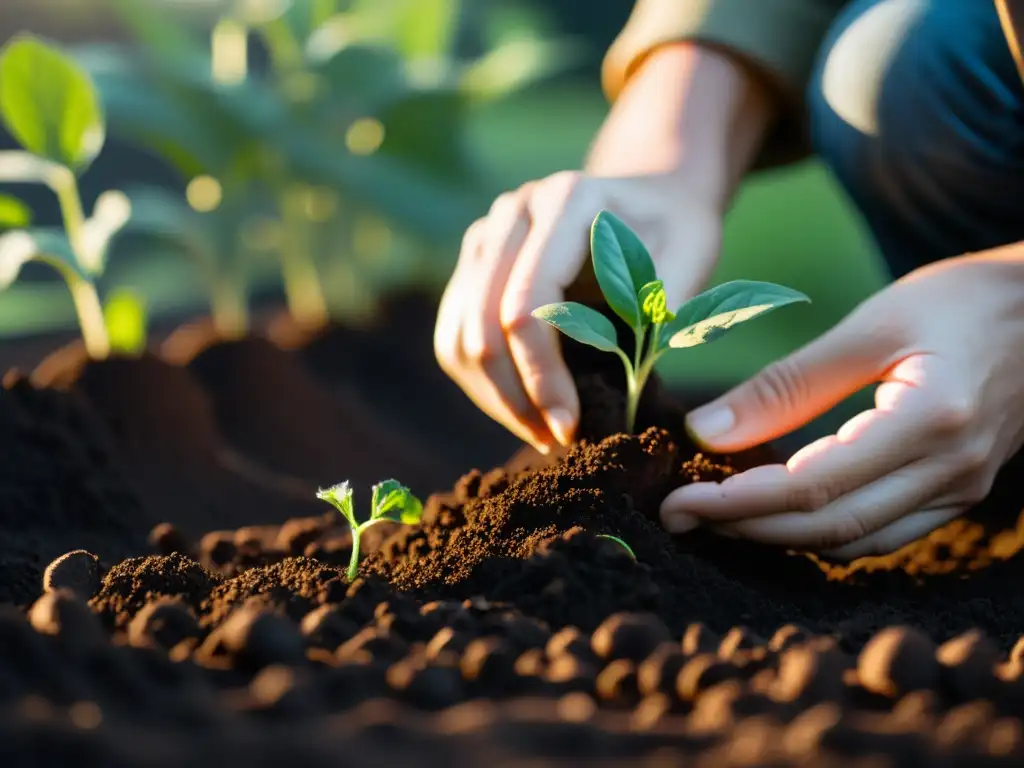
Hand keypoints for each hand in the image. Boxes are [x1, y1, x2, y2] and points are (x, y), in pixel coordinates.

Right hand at [434, 171, 720, 452]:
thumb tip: (630, 375)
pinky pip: (455, 337)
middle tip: (554, 441)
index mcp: (565, 202)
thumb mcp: (692, 255)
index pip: (526, 306)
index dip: (542, 376)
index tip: (570, 426)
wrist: (649, 199)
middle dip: (515, 397)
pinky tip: (522, 410)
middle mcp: (513, 213)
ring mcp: (486, 237)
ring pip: (460, 338)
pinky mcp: (474, 266)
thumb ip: (662, 306)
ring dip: (494, 397)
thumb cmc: (675, 231)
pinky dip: (482, 384)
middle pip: (483, 327)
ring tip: (540, 433)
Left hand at [660, 245, 1023, 558]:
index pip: (813, 486)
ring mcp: (960, 490)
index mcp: (931, 419)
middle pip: (829, 527)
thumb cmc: (964, 301)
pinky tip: (776, 512)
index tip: (676, 502)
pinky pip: (879, 534)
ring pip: (853, 542)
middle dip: (744, 528)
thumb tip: (706, 430)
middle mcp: (952, 470)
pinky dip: (820, 531)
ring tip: (715, 514)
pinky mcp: (957, 493)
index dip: (737, 502)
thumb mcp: (871, 325)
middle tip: (677, 515)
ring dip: (778, 537)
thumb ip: (789, 384)